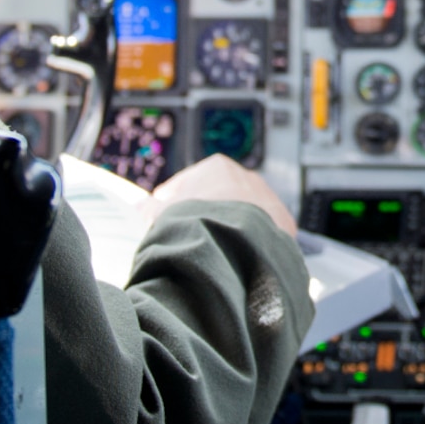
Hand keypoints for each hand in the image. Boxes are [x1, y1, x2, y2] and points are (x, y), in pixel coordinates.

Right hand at [150, 155, 298, 236]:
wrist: (238, 241)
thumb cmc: (197, 220)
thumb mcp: (164, 213)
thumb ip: (150, 208)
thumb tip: (140, 207)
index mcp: (217, 167)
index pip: (188, 182)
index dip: (172, 201)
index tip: (163, 217)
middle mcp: (246, 177)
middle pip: (219, 197)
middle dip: (204, 214)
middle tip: (189, 235)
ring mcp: (268, 198)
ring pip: (243, 214)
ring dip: (229, 228)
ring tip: (216, 249)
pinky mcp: (284, 223)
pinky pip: (263, 232)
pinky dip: (251, 242)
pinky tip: (239, 256)